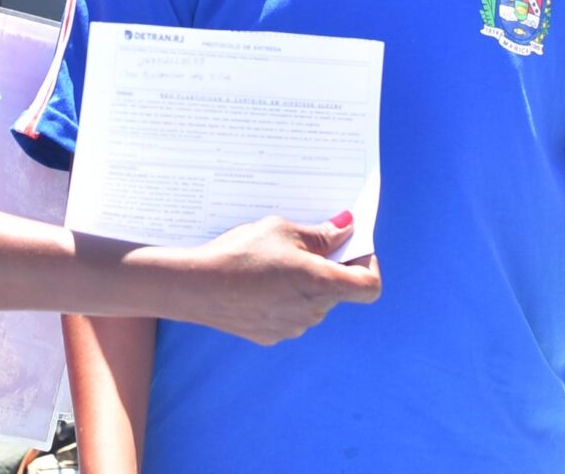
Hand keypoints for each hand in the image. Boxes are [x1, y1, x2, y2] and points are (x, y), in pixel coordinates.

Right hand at [175, 212, 381, 345]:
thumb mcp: (281, 230)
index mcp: (322, 284)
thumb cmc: (241, 252)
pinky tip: (256, 282)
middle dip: (328, 267)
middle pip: (337, 290)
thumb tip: (345, 229)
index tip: (351, 247)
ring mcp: (293, 328)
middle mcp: (313, 312)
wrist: (196, 286)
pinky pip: (289, 314)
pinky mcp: (271, 335)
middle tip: (303, 243)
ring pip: (312, 302)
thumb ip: (320, 233)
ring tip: (272, 261)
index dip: (367, 263)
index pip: (369, 285)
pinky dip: (282, 298)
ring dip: (303, 284)